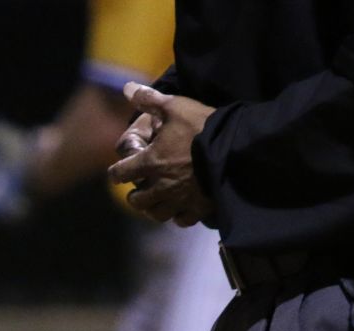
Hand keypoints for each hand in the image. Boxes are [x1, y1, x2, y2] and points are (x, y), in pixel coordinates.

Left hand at [109, 82, 215, 226]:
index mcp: (150, 163)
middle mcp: (161, 186)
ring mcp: (180, 199)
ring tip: (157, 201)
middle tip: (140, 188)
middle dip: (135, 195)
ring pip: (157, 214)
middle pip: (137, 200)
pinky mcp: (199, 207)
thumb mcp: (176, 106)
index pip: (119, 174)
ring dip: (153, 208)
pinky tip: (180, 209)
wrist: (237, 146)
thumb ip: (150, 99)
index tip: (119, 171)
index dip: (116, 172)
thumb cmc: (204, 125)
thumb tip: (127, 87)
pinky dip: (178, 216)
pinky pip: (182, 220)